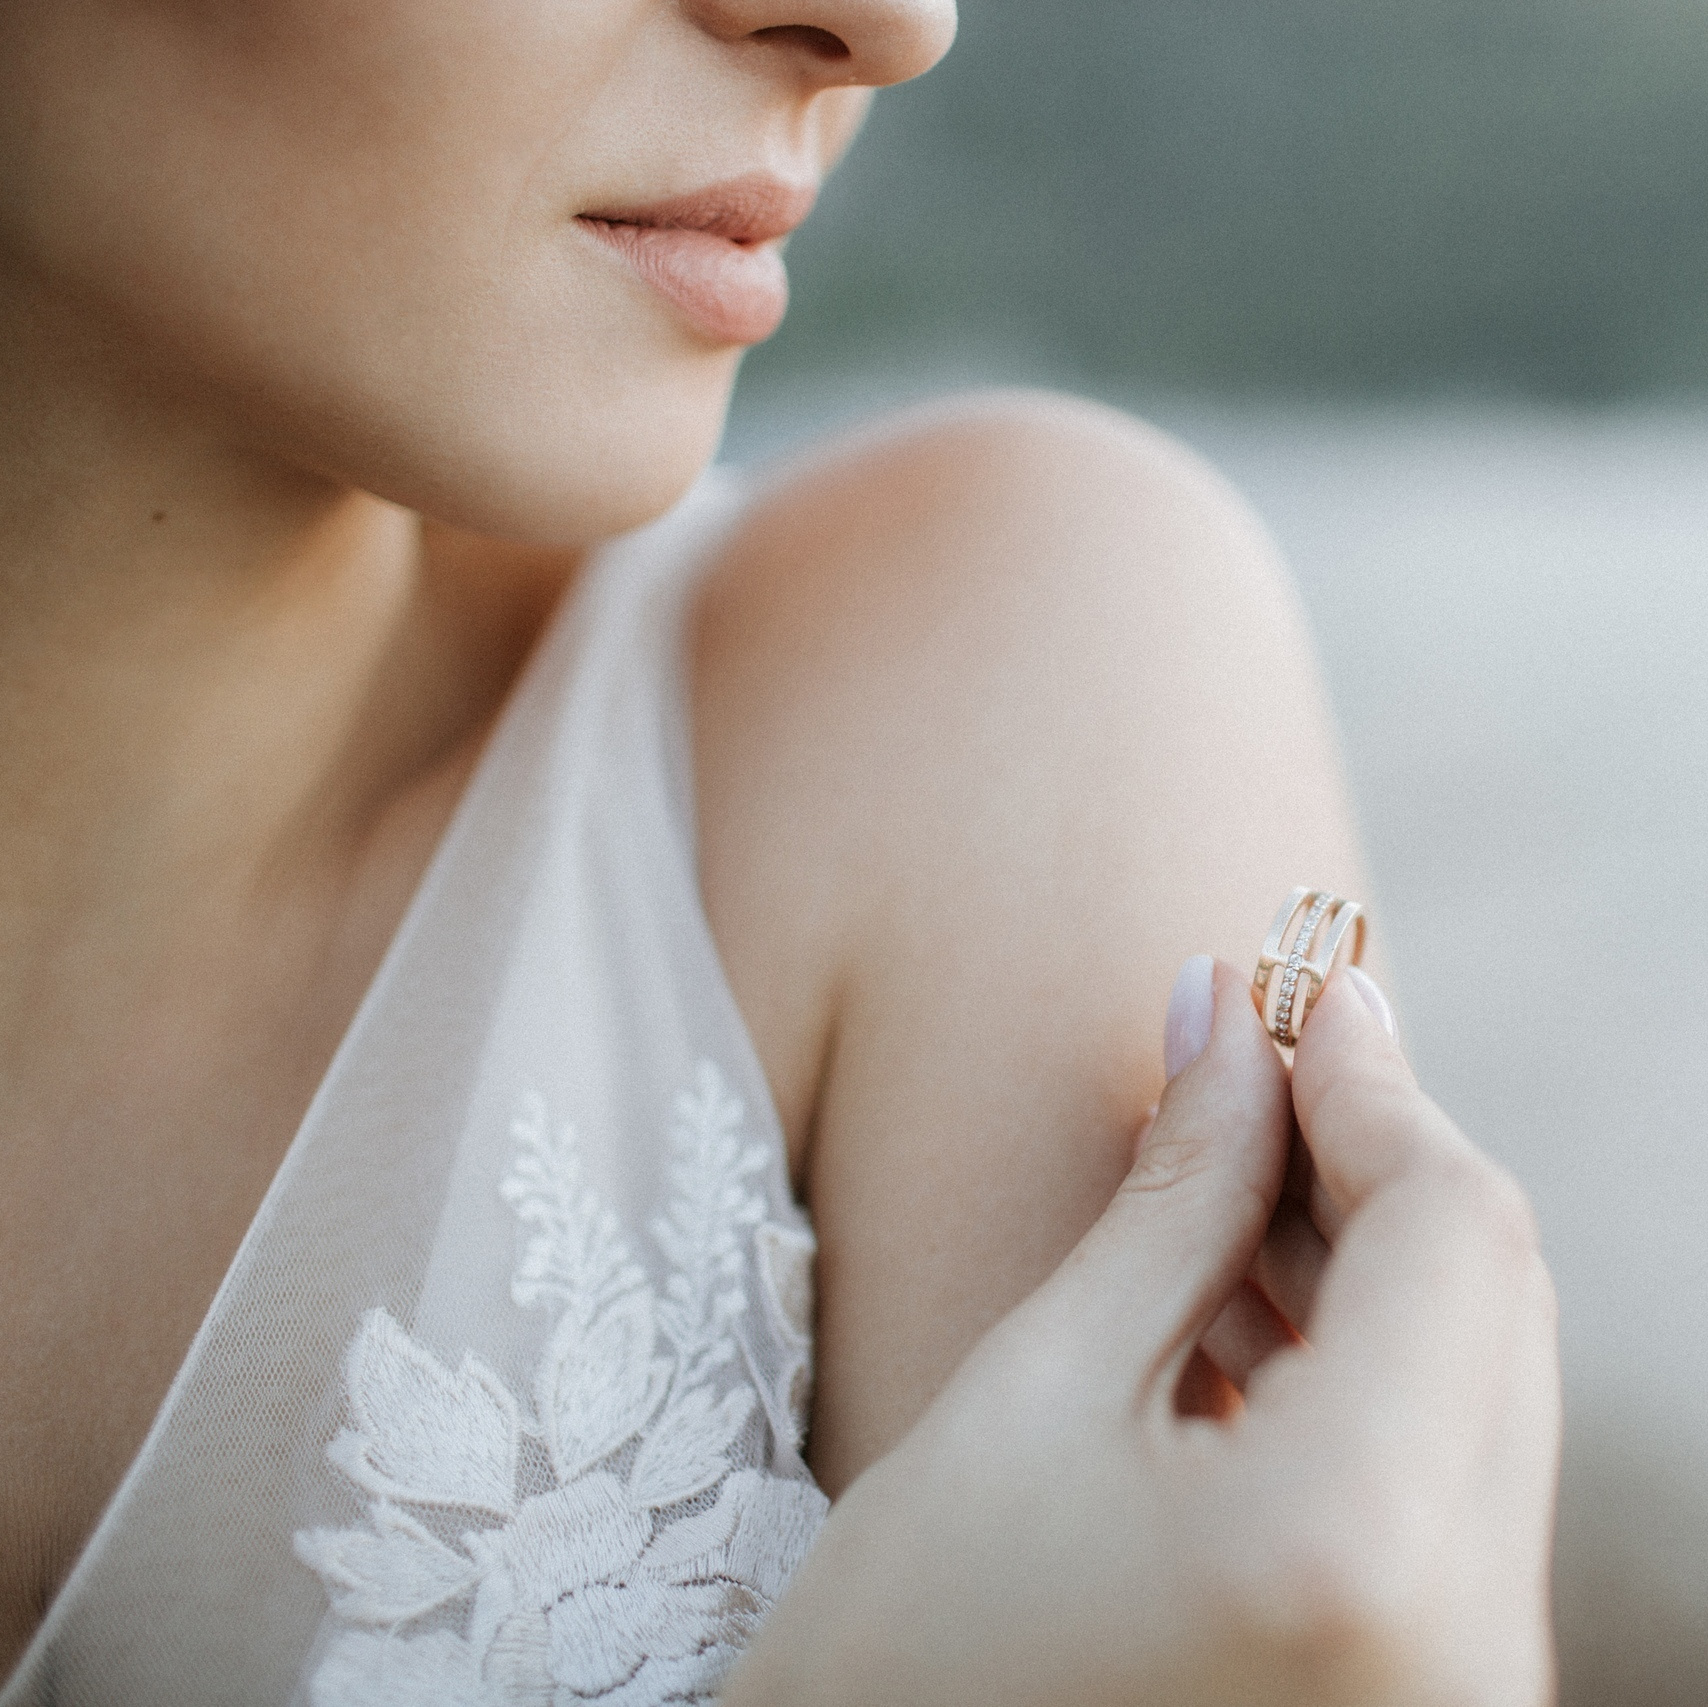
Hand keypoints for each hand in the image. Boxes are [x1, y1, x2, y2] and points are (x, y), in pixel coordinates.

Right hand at [723, 960, 1560, 1706]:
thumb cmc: (900, 1657)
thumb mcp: (1033, 1390)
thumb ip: (1173, 1195)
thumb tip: (1228, 1019)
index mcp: (1354, 1548)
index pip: (1450, 1238)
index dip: (1374, 1087)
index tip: (1296, 990)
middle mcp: (1466, 1650)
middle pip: (1492, 1306)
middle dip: (1375, 1158)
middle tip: (1258, 1058)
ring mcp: (1468, 1697)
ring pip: (1485, 1390)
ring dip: (1370, 1256)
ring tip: (1234, 1172)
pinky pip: (1451, 1484)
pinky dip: (1370, 1367)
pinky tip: (1255, 1301)